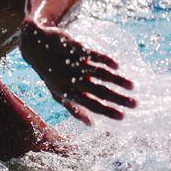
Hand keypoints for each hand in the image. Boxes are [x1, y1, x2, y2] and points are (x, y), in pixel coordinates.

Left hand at [19, 21, 135, 124]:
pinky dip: (103, 59)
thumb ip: (74, 109)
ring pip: (97, 73)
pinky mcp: (72, 47)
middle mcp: (68, 79)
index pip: (89, 104)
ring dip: (116, 80)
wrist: (35, 45)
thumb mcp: (57, 93)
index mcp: (66, 92)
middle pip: (96, 90)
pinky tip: (117, 65)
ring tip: (133, 86)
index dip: (106, 111)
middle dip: (117, 98)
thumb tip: (92, 125)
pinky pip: (90, 54)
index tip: (123, 117)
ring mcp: (71, 63)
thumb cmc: (50, 74)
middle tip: (136, 104)